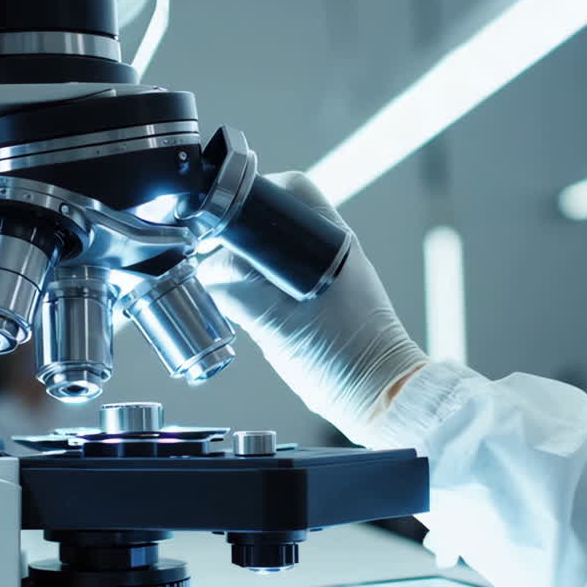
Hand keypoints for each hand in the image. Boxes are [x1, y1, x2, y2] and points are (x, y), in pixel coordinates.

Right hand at [198, 171, 427, 444]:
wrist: (378, 395)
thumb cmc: (343, 363)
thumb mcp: (278, 327)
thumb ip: (239, 294)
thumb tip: (208, 274)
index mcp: (329, 241)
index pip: (284, 190)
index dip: (245, 200)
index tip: (217, 222)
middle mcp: (334, 248)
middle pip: (276, 216)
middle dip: (243, 234)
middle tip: (220, 260)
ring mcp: (332, 270)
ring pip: (278, 247)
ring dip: (252, 262)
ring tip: (233, 287)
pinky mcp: (327, 294)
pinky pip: (285, 273)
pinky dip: (264, 284)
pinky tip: (253, 308)